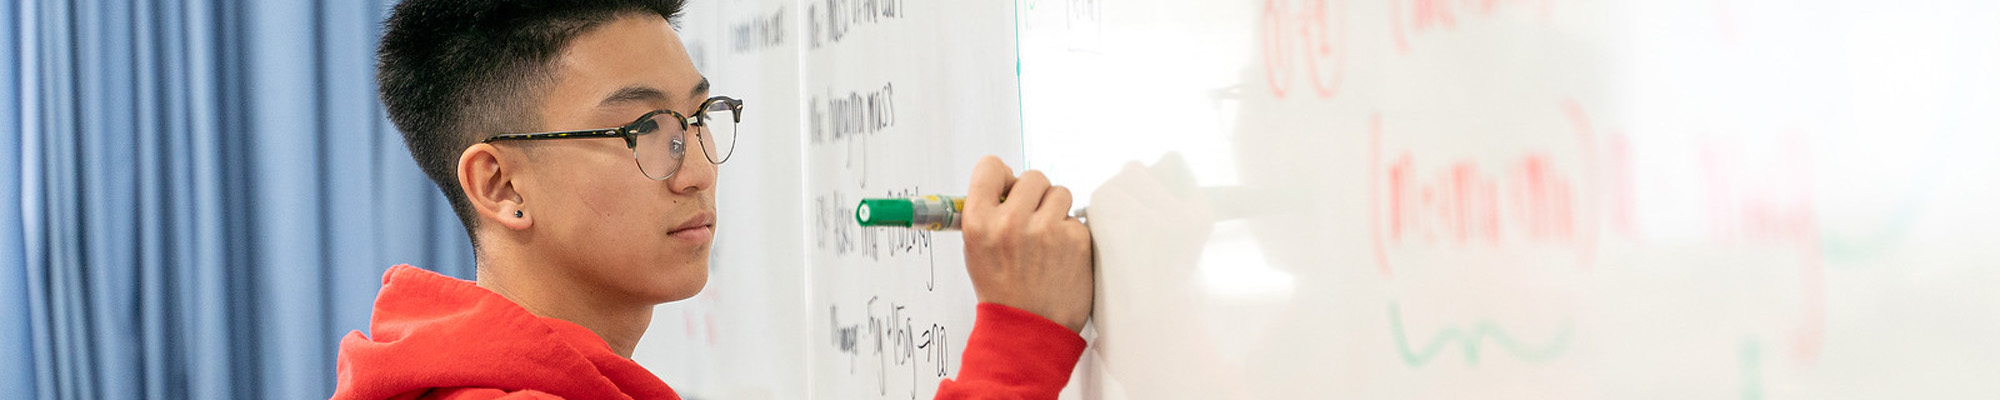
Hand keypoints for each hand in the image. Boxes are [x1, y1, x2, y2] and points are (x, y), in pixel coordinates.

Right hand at [962, 155, 1093, 332]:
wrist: (1029, 329)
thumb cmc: (1003, 292)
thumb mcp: (976, 251)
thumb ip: (987, 213)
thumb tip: (1004, 183)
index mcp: (979, 222)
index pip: (991, 167)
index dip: (1002, 175)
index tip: (1008, 185)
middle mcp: (1010, 222)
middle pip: (1032, 176)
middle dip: (1034, 195)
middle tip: (1032, 218)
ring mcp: (1045, 230)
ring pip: (1059, 192)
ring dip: (1056, 210)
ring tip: (1047, 239)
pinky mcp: (1075, 239)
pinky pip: (1075, 219)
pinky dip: (1071, 234)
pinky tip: (1060, 256)